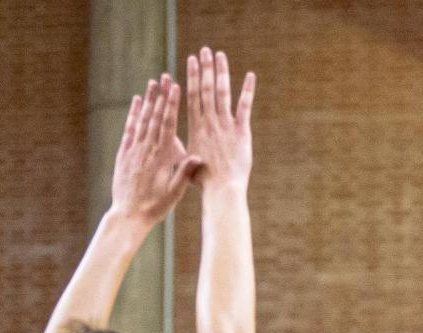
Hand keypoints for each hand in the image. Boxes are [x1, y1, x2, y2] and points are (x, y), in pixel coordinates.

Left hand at [111, 75, 201, 224]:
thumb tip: (197, 156)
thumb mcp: (173, 193)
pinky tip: (137, 102)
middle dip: (160, 96)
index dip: (171, 105)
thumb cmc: (155, 206)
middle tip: (165, 77)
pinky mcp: (124, 153)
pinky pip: (130, 129)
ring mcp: (134, 150)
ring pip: (142, 119)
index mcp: (161, 157)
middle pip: (154, 117)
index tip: (175, 88)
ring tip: (152, 82)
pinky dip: (134, 114)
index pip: (167, 125)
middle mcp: (146, 149)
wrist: (129, 215)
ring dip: (148, 100)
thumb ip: (184, 173)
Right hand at [187, 47, 254, 189]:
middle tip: (205, 50)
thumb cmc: (204, 182)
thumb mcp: (187, 165)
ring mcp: (225, 125)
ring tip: (220, 55)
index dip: (193, 76)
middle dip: (205, 68)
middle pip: (206, 89)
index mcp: (196, 127)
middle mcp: (210, 122)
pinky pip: (245, 107)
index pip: (193, 96)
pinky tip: (251, 76)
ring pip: (222, 93)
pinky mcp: (241, 132)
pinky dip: (248, 90)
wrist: (222, 191)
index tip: (191, 60)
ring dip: (221, 72)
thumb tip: (171, 146)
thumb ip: (182, 151)